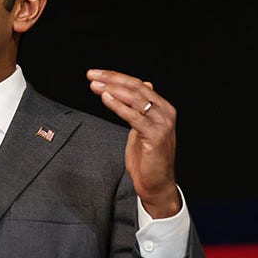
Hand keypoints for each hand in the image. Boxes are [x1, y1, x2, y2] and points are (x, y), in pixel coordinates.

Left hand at [86, 69, 180, 217]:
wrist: (156, 184)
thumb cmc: (147, 158)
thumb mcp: (142, 128)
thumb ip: (140, 108)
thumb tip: (144, 84)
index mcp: (162, 107)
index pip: (137, 84)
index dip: (115, 77)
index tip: (96, 73)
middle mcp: (165, 112)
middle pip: (135, 88)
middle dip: (111, 79)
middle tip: (92, 75)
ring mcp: (162, 123)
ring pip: (135, 99)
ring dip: (112, 89)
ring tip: (94, 85)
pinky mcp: (156, 136)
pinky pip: (134, 117)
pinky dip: (119, 106)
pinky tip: (106, 98)